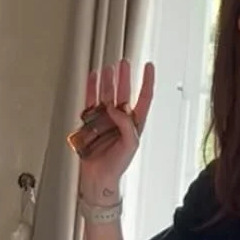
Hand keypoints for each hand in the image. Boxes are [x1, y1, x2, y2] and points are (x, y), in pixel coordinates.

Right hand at [70, 58, 154, 204]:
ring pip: (107, 94)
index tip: (148, 67)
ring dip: (108, 81)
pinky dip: (92, 89)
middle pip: (125, 92)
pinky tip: (94, 78)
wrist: (98, 177)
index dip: (147, 82)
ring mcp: (105, 118)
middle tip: (124, 63)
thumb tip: (116, 109)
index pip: (144, 98)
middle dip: (125, 77)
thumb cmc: (116, 166)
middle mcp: (120, 119)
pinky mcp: (91, 121)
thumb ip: (126, 126)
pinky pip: (91, 101)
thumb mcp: (130, 146)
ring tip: (109, 68)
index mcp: (134, 124)